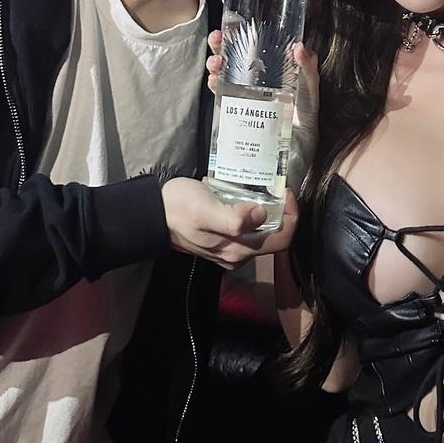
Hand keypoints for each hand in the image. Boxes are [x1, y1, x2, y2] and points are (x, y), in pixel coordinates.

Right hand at [161, 177, 298, 269]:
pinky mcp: (223, 241)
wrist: (152, 215)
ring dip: (268, 211)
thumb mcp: (206, 210)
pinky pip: (248, 229)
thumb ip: (234, 219)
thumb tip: (262, 215)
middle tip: (276, 186)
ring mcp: (230, 250)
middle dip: (282, 211)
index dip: (291, 215)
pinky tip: (243, 196)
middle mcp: (238, 255)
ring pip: (263, 233)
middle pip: (275, 237)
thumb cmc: (179, 209)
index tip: (284, 191)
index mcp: (238, 250)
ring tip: (262, 188)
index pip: (282, 239)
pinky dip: (252, 212)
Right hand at [206, 31, 319, 194]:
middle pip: (237, 60)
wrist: (290, 174)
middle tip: (217, 39)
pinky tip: (214, 82)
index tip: (232, 19)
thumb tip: (301, 48)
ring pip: (227, 76)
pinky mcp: (234, 120)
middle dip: (224, 47)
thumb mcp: (310, 105)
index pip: (259, 50)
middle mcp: (259, 87)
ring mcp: (244, 102)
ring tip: (215, 63)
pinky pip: (221, 99)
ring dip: (217, 65)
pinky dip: (216, 87)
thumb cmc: (304, 137)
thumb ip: (309, 78)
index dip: (244, 34)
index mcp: (278, 79)